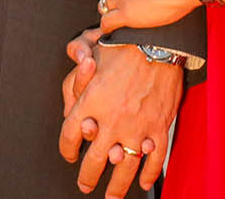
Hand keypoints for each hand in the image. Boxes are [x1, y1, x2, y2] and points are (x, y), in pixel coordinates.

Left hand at [59, 43, 179, 196]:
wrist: (155, 41)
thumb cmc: (121, 47)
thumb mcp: (86, 57)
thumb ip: (73, 83)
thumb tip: (69, 106)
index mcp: (88, 103)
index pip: (69, 136)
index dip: (67, 150)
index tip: (69, 155)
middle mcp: (110, 120)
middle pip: (93, 161)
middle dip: (87, 177)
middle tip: (86, 184)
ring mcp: (135, 127)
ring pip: (123, 168)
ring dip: (116, 187)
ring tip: (112, 196)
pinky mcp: (158, 128)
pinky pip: (153, 160)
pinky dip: (149, 174)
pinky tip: (144, 181)